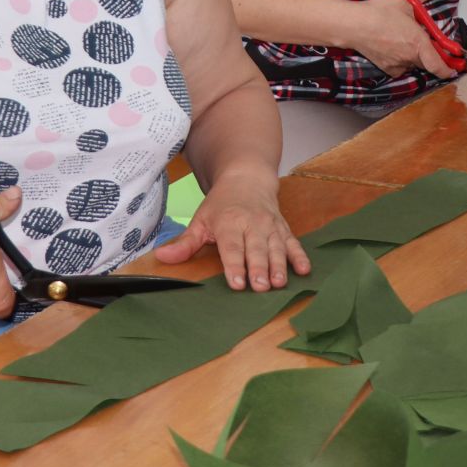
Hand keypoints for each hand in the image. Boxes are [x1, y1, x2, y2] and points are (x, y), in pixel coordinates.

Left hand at [154, 168, 311, 290]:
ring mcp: (270, 226)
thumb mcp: (200, 220)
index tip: (237, 283)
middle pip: (256, 249)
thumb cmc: (221, 204)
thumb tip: (162, 257)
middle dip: (259, 268)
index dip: (234, 266)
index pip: (232, 247)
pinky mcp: (283, 229)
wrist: (247, 178)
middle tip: (260, 287)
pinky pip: (293, 243)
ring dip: (279, 266)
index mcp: (229, 223)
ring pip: (276, 248)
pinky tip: (304, 270)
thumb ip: (185, 244)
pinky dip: (300, 256)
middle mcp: (252, 224)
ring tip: (279, 283)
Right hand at [350, 0, 457, 80]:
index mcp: (419, 43)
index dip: (448, 69)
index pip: (438, 65)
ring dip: (414, 57)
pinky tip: (394, 48)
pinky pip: (400, 67)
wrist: (354, 25)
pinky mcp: (386, 68)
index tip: (454, 69)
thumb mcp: (404, 0)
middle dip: (430, 56)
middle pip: (427, 63)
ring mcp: (397, 64)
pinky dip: (401, 61)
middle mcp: (410, 57)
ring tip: (405, 42)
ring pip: (413, 64)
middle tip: (425, 43)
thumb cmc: (379, 13)